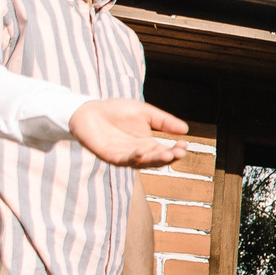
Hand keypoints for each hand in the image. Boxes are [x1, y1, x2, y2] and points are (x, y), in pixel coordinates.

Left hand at [69, 99, 187, 168]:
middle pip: (159, 160)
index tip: (184, 143)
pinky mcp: (113, 158)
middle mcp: (141, 153)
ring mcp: (127, 157)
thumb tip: (185, 130)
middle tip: (178, 152)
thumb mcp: (145, 112)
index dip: (177, 149)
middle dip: (170, 156)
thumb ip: (163, 121)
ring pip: (145, 163)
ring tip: (167, 154)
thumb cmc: (116, 111)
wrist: (89, 111)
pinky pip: (126, 161)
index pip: (168, 150)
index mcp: (150, 143)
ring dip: (156, 160)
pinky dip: (135, 158)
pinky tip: (143, 151)